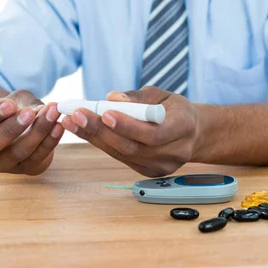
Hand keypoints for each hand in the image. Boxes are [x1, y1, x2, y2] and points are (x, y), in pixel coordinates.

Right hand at [0, 90, 63, 174]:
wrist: (20, 128)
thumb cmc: (11, 110)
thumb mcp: (12, 99)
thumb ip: (23, 102)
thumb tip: (42, 110)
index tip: (10, 103)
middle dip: (10, 130)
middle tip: (29, 113)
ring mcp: (2, 164)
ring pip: (17, 153)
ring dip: (37, 133)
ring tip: (52, 114)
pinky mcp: (25, 169)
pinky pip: (37, 158)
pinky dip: (50, 142)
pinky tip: (59, 126)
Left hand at [61, 86, 199, 176]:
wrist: (194, 133)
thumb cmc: (175, 109)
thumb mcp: (163, 95)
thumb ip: (138, 97)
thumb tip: (112, 98)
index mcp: (184, 127)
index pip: (154, 133)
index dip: (128, 126)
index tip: (105, 112)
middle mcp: (175, 151)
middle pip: (133, 147)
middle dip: (101, 130)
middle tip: (77, 115)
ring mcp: (162, 166)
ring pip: (124, 154)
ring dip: (95, 138)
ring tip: (73, 122)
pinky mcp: (150, 172)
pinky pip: (122, 158)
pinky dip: (103, 144)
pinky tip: (86, 132)